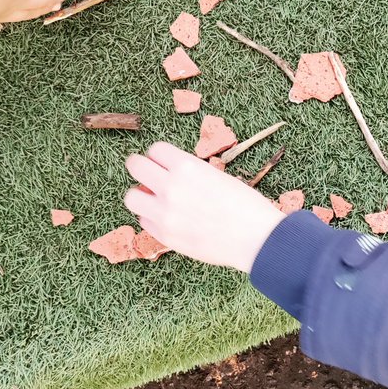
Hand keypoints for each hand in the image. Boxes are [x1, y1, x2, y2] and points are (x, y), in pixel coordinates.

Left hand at [124, 142, 284, 271]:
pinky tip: (168, 219)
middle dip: (142, 168)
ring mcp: (164, 213)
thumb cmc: (245, 206)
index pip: (155, 149)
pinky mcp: (164, 236)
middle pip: (135, 166)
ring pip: (131, 197)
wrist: (255, 239)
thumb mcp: (218, 176)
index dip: (160, 156)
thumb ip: (190, 173)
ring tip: (156, 199)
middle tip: (150, 175)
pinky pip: (145, 221)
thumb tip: (169, 174)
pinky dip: (152, 218)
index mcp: (187, 166)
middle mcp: (171, 187)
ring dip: (142, 195)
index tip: (164, 162)